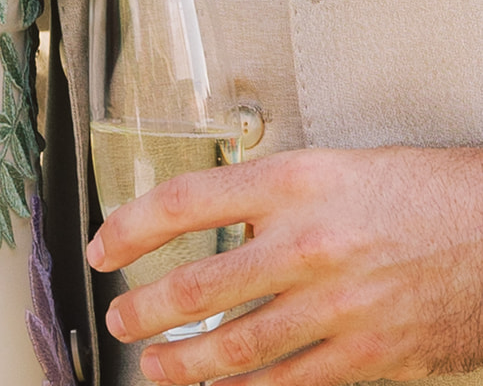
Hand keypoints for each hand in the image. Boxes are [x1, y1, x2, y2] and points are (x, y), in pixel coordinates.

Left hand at [88, 146, 482, 385]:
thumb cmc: (423, 193)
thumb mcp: (335, 167)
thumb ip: (274, 196)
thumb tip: (218, 221)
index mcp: (294, 182)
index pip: (185, 201)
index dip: (132, 227)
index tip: (106, 246)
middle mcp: (307, 242)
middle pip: (198, 284)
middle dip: (145, 309)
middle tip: (118, 318)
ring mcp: (335, 305)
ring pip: (233, 344)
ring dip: (181, 361)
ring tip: (152, 366)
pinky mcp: (365, 356)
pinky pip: (287, 384)